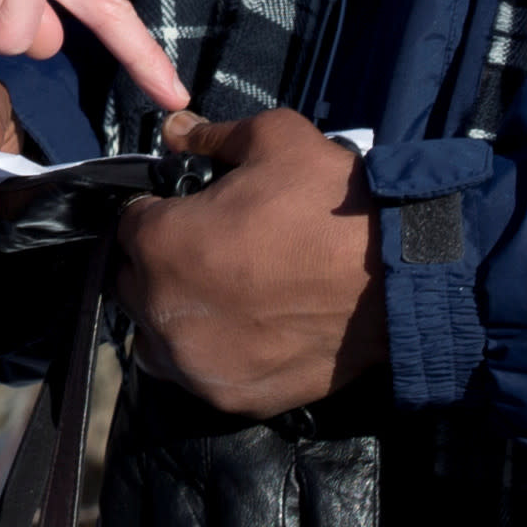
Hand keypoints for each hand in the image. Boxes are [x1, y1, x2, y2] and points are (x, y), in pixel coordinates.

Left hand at [113, 109, 384, 417]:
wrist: (398, 277)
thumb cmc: (332, 203)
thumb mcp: (275, 141)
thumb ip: (212, 136)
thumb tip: (175, 129)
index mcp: (160, 245)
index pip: (128, 224)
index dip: (157, 212)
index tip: (187, 210)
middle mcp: (162, 311)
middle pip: (133, 283)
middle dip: (159, 263)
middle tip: (208, 249)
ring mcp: (194, 362)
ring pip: (157, 336)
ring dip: (175, 313)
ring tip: (222, 294)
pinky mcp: (230, 396)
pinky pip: (199, 374)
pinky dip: (211, 353)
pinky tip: (247, 330)